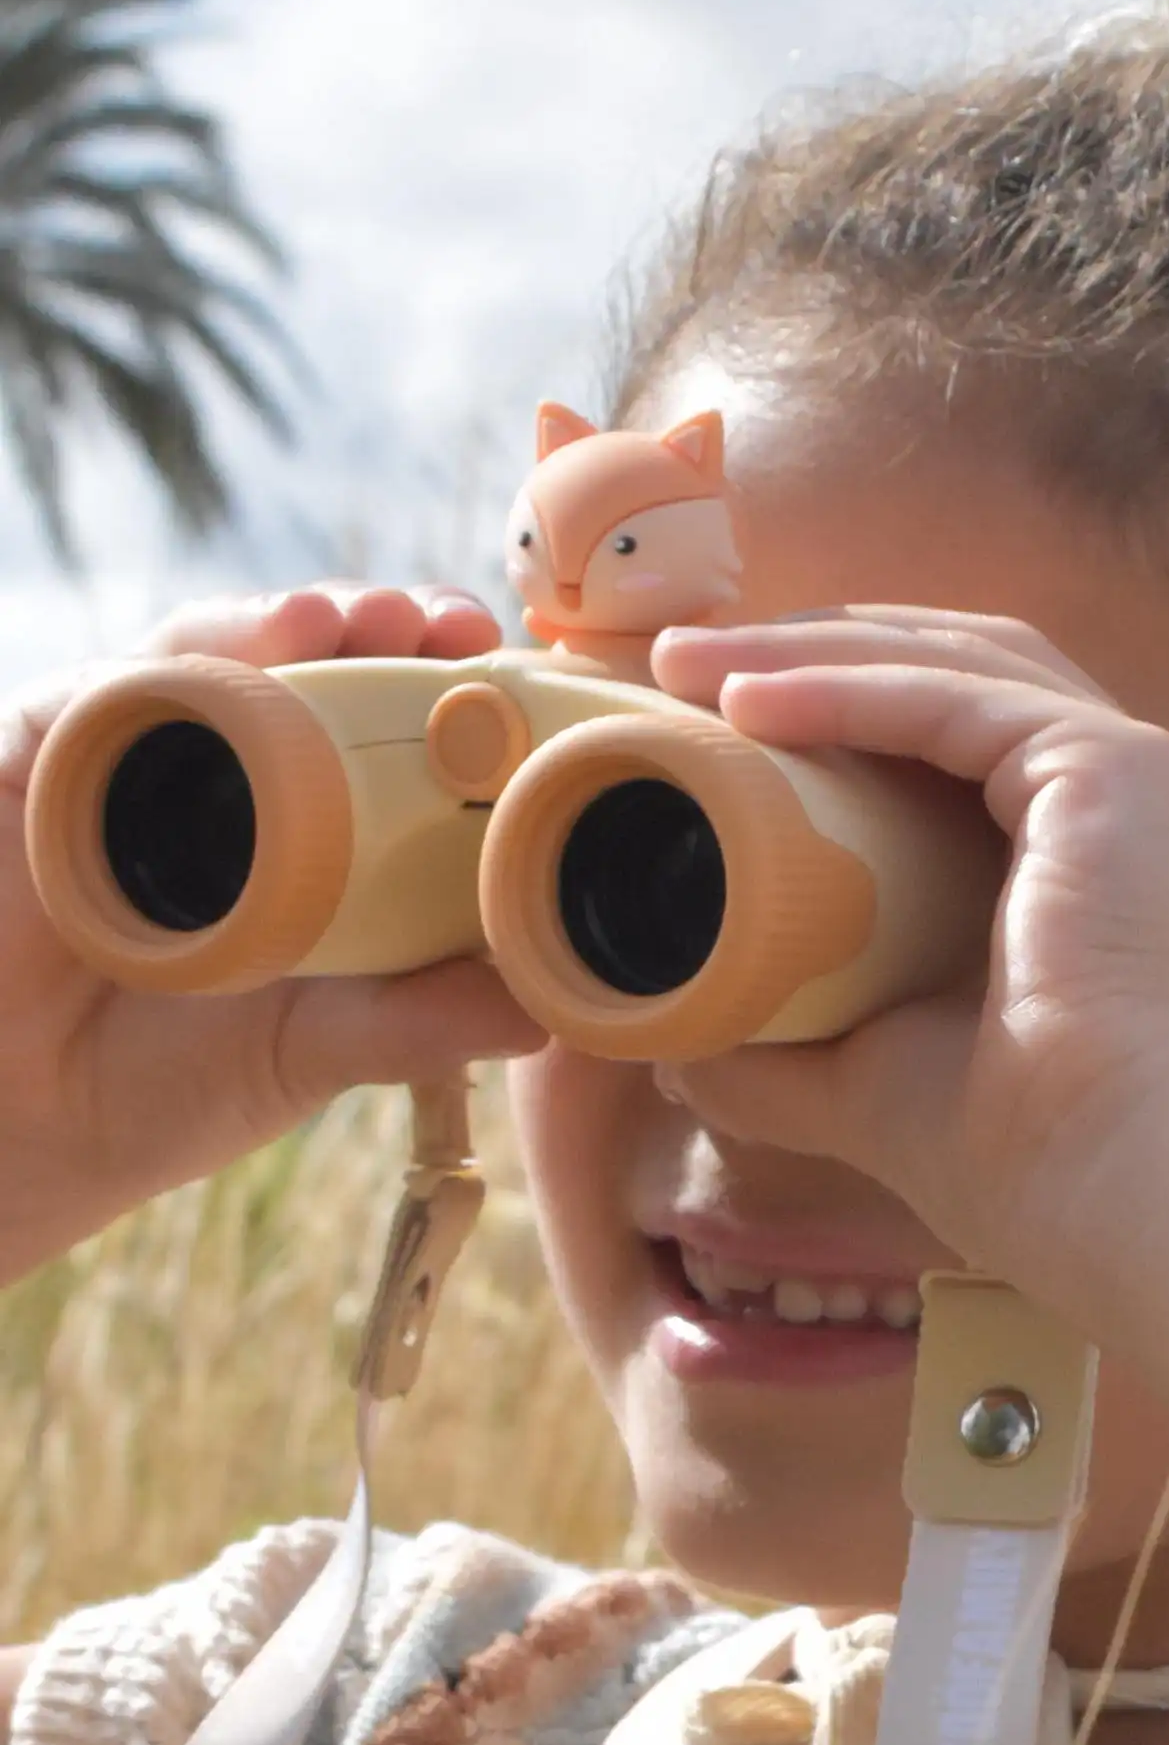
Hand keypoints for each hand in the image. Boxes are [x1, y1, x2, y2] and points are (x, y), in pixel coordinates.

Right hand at [0, 583, 536, 1288]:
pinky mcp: (42, 755)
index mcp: (307, 824)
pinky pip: (103, 693)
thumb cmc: (167, 1081)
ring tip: (344, 617)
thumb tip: (541, 1009)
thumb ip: (415, 1025)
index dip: (453, 686)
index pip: (390, 723)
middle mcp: (225, 771)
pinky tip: (217, 665)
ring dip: (280, 619)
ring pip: (213, 651)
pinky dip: (162, 671)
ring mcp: (132, 754)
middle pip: (312, 661)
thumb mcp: (313, 1049)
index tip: (519, 673)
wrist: (24, 1127)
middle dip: (383, 625)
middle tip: (445, 622)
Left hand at [646, 605, 1168, 1299]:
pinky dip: (843, 686)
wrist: (1125, 1189)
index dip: (839, 705)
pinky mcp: (1118, 769)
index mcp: (1105, 860)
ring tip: (686, 663)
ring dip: (812, 648)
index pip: (965, 733)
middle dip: (816, 649)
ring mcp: (1141, 775)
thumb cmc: (1033, 1164)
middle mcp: (1139, 801)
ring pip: (956, 659)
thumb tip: (678, 1052)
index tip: (714, 717)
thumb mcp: (874, 1087)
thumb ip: (785, 1061)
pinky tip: (744, 699)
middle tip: (682, 665)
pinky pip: (956, 694)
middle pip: (960, 669)